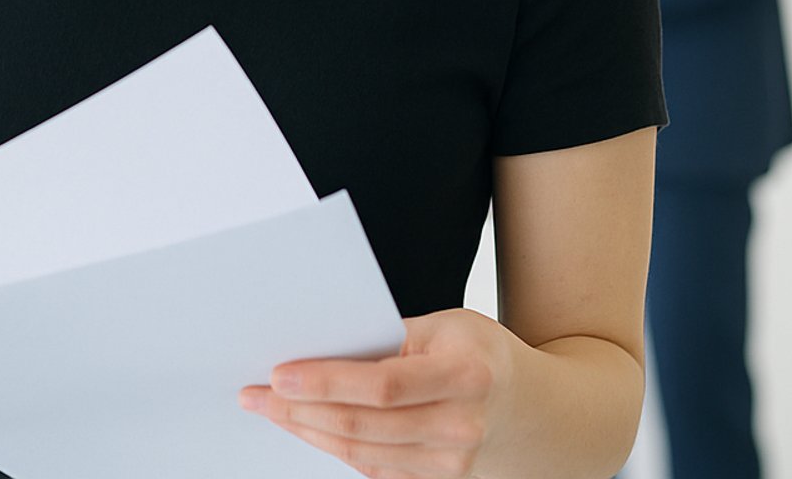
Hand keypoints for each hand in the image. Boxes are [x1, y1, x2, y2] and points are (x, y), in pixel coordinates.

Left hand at [238, 307, 515, 477]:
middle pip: (363, 424)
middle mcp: (461, 426)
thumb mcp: (448, 326)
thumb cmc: (481, 356)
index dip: (326, 382)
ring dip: (306, 430)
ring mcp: (452, 464)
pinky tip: (304, 428)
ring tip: (269, 409)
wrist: (537, 412)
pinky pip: (373, 469)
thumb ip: (390, 335)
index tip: (279, 374)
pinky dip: (332, 447)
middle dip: (299, 409)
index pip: (383, 385)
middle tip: (254, 393)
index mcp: (466, 376)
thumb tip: (323, 342)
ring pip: (361, 452)